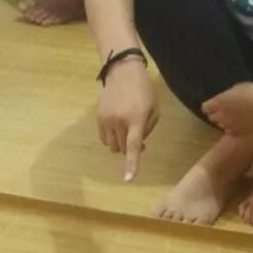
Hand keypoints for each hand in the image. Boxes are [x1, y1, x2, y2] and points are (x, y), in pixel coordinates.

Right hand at [97, 59, 158, 180]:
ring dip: (120, 144)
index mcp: (137, 119)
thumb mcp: (154, 110)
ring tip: (127, 131)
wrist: (123, 73)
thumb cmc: (144, 92)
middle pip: (122, 149)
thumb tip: (137, 147)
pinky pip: (104, 139)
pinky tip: (117, 127)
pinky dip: (111, 138)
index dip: (131, 164)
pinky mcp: (98, 118)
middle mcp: (119, 121)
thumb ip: (148, 129)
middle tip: (138, 139)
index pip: (133, 146)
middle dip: (130, 149)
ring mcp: (106, 120)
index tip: (128, 179)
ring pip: (112, 146)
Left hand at [202, 82, 252, 135]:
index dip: (210, 106)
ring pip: (221, 125)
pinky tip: (242, 123)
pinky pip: (230, 131)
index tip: (215, 105)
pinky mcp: (235, 133)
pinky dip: (233, 128)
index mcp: (218, 102)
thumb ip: (225, 96)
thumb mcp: (236, 88)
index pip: (205, 108)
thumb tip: (222, 99)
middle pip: (212, 117)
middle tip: (227, 110)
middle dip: (217, 114)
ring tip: (237, 116)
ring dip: (225, 121)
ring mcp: (227, 125)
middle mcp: (220, 115)